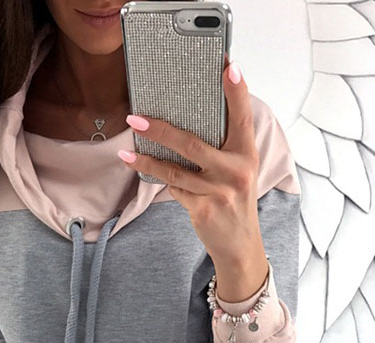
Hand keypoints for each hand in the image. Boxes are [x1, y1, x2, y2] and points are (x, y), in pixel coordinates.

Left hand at [118, 57, 263, 270]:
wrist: (239, 244)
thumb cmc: (235, 201)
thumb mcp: (238, 171)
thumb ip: (222, 148)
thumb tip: (184, 125)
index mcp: (247, 154)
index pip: (242, 117)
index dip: (236, 92)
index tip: (228, 66)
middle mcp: (236, 170)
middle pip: (191, 144)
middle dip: (160, 130)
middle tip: (135, 118)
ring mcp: (219, 191)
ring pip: (174, 170)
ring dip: (146, 160)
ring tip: (127, 151)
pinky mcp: (203, 209)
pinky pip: (175, 189)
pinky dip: (162, 181)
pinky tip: (146, 171)